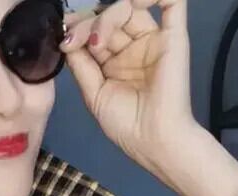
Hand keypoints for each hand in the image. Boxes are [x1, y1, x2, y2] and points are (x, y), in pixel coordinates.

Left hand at [59, 0, 199, 167]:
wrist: (154, 140)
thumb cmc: (126, 125)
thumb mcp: (94, 94)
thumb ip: (82, 65)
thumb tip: (67, 38)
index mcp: (114, 62)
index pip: (95, 31)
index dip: (79, 28)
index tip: (64, 36)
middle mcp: (132, 47)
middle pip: (110, 16)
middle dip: (88, 23)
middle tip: (74, 40)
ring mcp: (152, 39)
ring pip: (130, 7)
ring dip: (107, 17)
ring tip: (97, 42)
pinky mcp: (173, 35)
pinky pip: (171, 1)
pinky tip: (135, 1)